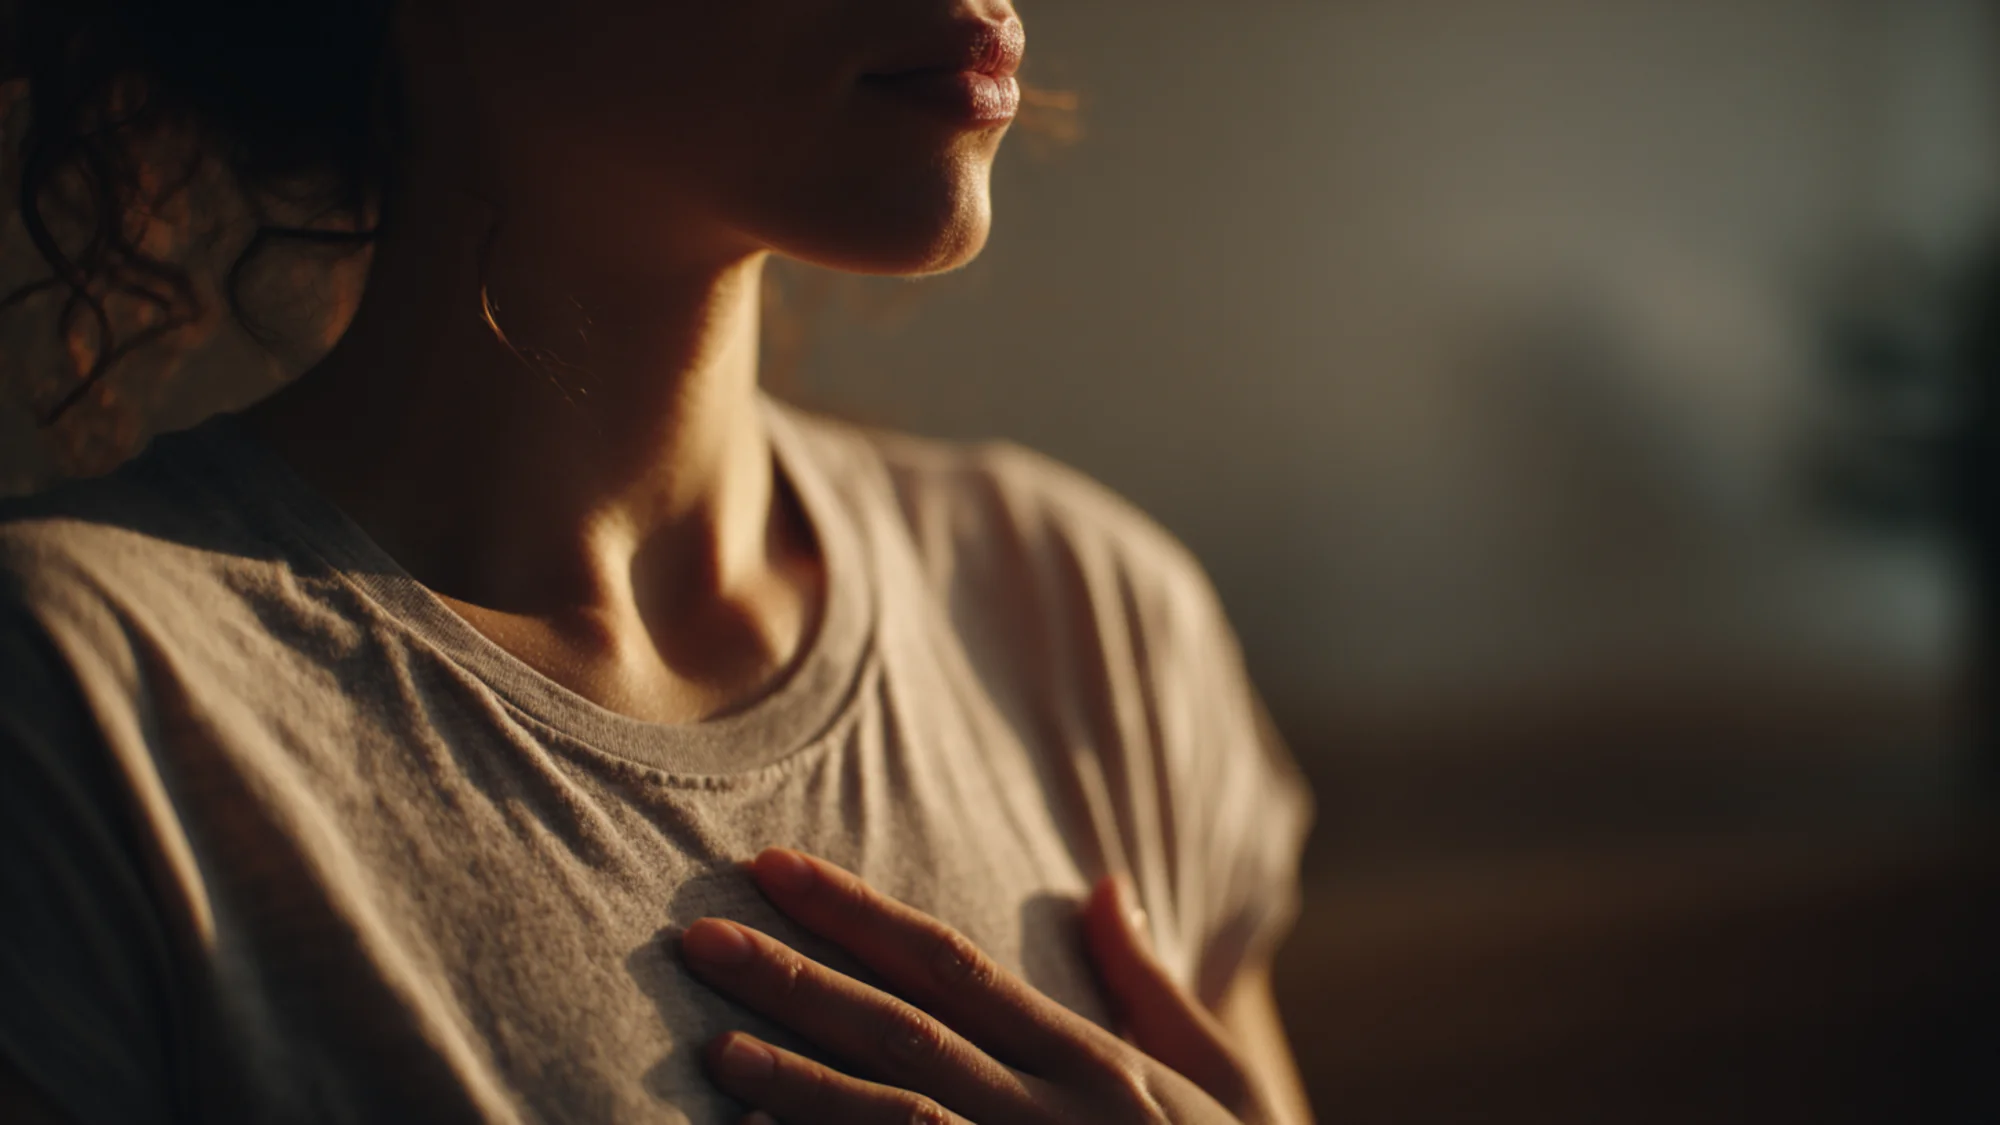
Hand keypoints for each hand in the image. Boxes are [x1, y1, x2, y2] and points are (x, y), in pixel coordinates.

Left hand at [679, 848, 1278, 1124]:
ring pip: (897, 1119)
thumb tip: (1104, 885)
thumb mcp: (1222, 1083)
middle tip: (696, 936)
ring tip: (714, 1050)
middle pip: (903, 1029)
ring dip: (801, 1085)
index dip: (856, 914)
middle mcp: (1052, 1111)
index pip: (951, 965)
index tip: (775, 869)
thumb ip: (1153, 989)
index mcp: (1092, 1060)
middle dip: (795, 977)